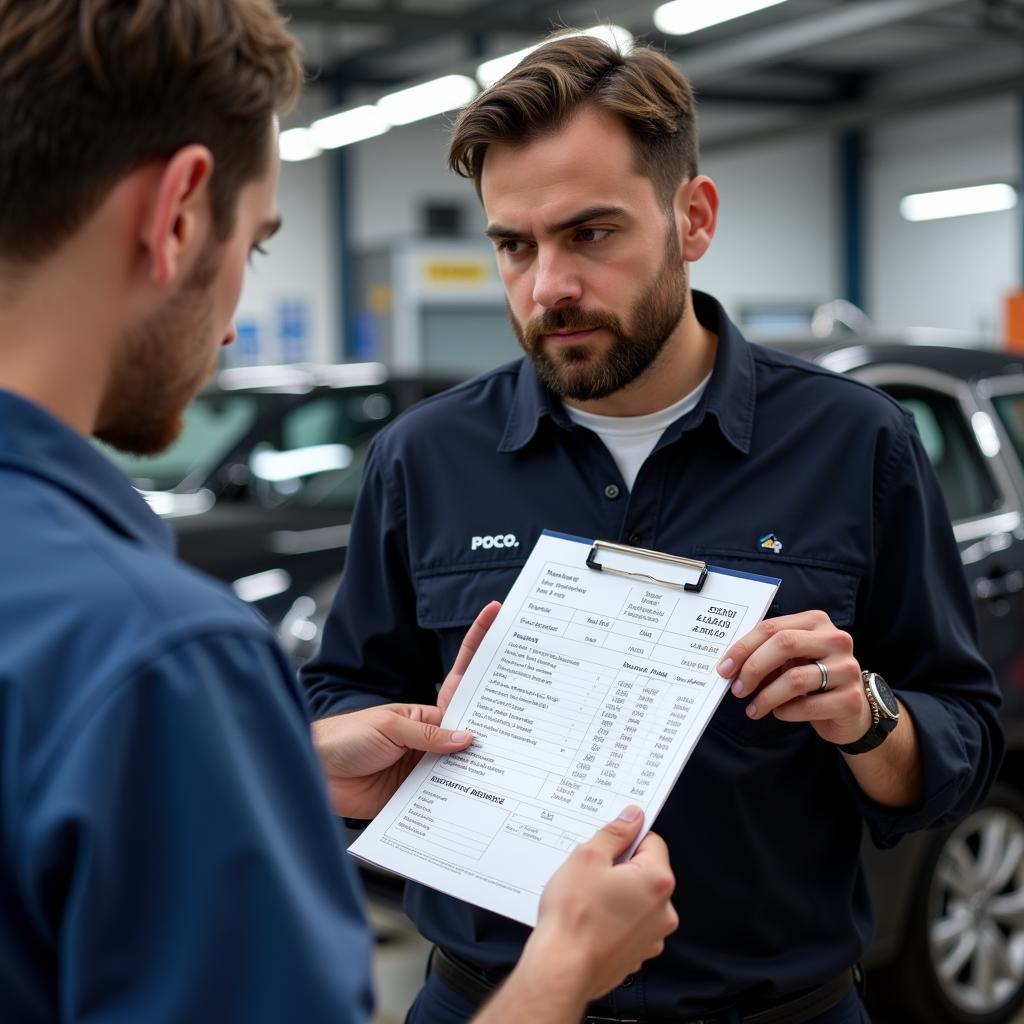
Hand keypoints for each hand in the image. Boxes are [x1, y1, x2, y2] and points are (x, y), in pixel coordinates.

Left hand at [311, 601, 500, 817]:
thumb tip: (468, 738)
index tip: (496, 613)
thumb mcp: (389, 726)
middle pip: (473, 729)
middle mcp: (432, 737)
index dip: (478, 645)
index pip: (460, 679)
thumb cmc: (346, 737)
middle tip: (529, 724)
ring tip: (511, 769)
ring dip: (482, 769)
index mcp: (426, 712)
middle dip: (499, 726)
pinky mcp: (419, 793)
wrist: (317, 773)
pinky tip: (482, 801)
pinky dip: (462, 799)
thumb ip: (428, 734)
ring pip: (465, 767)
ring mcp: (427, 765)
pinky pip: (447, 796)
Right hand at [521, 808, 676, 1002]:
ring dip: (618, 894)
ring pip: (637, 899)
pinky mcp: (637, 954)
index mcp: (656, 881)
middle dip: (620, 867)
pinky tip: (591, 920)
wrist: (562, 968)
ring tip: (588, 899)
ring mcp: (652, 936)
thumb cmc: (573, 917)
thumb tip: (632, 817)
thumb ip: (615, 833)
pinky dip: (615, 918)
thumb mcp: (588, 857)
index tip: (609, 842)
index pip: (652, 842)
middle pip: (646, 872)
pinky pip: (630, 924)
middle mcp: (663, 911)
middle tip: (591, 872)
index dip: (627, 838)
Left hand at [717, 610, 871, 745]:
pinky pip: (807, 706)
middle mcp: (836, 640)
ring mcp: (847, 669)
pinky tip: (779, 713)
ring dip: (766, 697)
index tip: (724, 668)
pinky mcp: (851, 700)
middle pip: (784, 644)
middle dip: (753, 668)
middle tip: (737, 689)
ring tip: (753, 709)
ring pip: (795, 678)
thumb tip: (729, 666)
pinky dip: (785, 712)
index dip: (743, 647)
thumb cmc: (812, 678)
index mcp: (816, 622)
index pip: (772, 628)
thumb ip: (767, 653)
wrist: (850, 710)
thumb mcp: (791, 659)